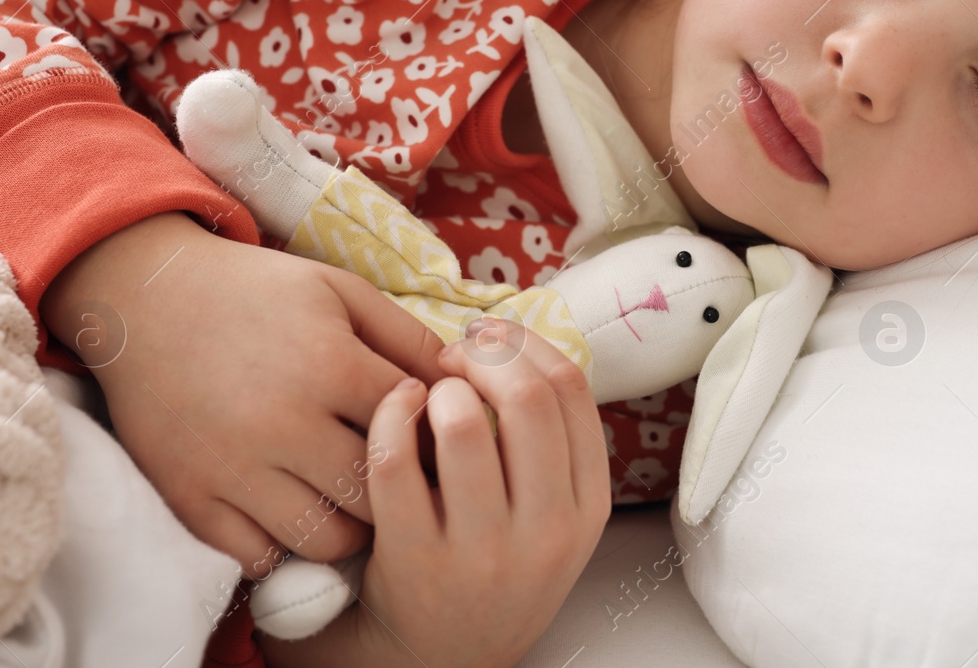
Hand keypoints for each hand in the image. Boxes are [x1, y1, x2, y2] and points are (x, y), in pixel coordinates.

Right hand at [41, 211, 450, 572]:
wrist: (145, 299)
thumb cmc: (257, 292)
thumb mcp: (340, 290)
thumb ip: (406, 336)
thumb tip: (464, 382)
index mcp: (331, 366)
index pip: (418, 431)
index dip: (437, 438)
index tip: (437, 438)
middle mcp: (285, 423)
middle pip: (380, 495)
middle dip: (402, 492)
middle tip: (404, 482)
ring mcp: (234, 468)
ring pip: (326, 539)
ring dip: (351, 528)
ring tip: (353, 499)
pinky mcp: (191, 498)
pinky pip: (259, 557)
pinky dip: (285, 546)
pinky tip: (294, 511)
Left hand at [261, 319, 611, 667]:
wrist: (437, 659)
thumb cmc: (491, 566)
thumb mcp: (551, 518)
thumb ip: (549, 446)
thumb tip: (512, 344)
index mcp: (587, 510)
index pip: (572, 392)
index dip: (527, 347)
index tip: (494, 340)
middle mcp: (546, 533)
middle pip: (527, 399)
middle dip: (485, 356)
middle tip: (454, 356)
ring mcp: (482, 552)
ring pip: (463, 424)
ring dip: (439, 388)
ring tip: (427, 394)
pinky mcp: (416, 563)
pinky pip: (396, 462)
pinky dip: (390, 416)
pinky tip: (393, 410)